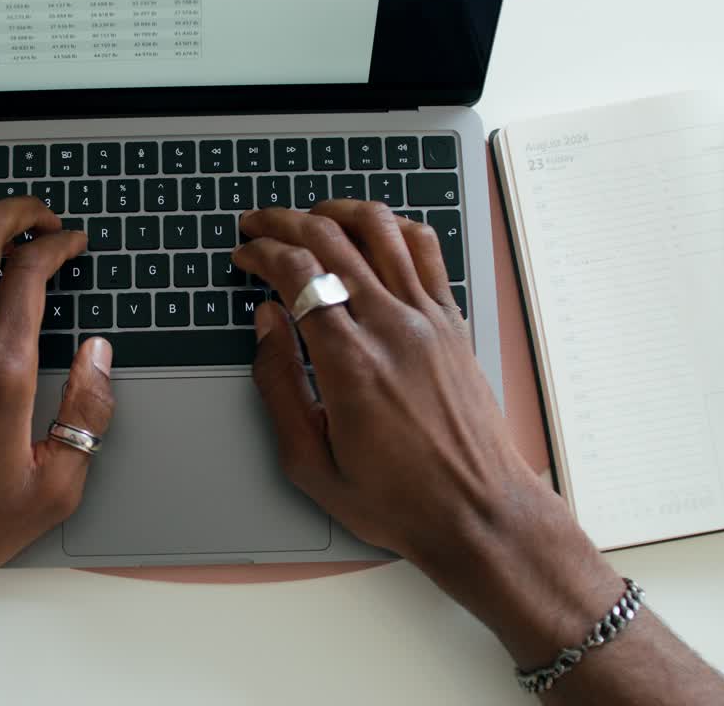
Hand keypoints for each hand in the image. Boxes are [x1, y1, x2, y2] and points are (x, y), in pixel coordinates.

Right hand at [233, 202, 621, 662]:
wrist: (478, 513)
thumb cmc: (397, 499)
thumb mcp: (310, 463)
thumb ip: (278, 386)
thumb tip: (266, 324)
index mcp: (350, 363)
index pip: (298, 274)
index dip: (261, 253)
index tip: (244, 255)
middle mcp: (392, 328)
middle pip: (332, 239)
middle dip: (284, 222)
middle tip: (258, 223)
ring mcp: (429, 319)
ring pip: (381, 230)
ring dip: (337, 211)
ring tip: (310, 215)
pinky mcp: (453, 322)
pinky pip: (425, 250)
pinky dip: (394, 226)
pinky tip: (373, 232)